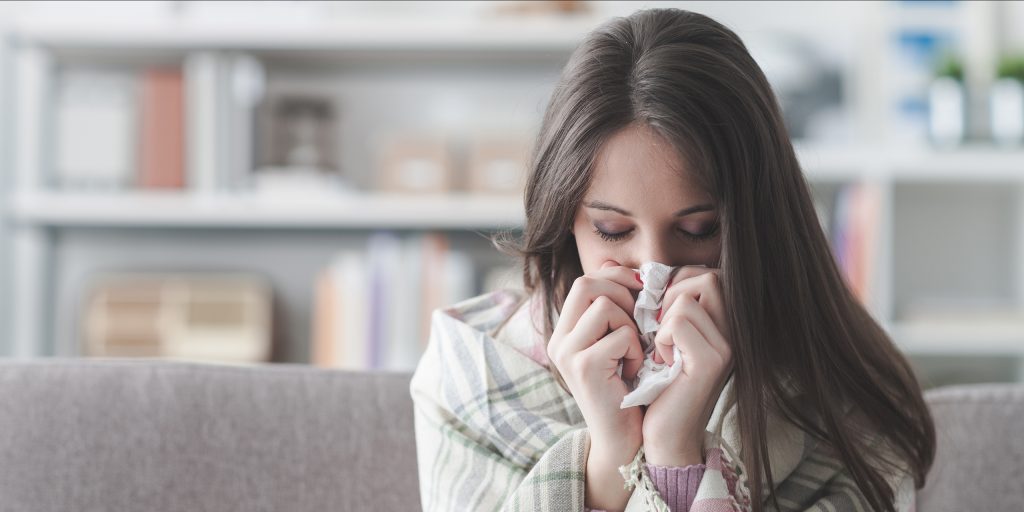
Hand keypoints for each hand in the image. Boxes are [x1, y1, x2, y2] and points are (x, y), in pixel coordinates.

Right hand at [547, 260, 644, 445]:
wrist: (624, 439)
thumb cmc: (629, 389)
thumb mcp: (619, 341)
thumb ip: (614, 307)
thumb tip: (614, 262)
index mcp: (565, 330)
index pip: (585, 280)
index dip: (616, 278)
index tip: (640, 294)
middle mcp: (559, 339)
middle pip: (588, 284)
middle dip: (623, 295)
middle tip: (639, 322)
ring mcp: (567, 353)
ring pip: (605, 306)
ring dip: (631, 325)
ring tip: (634, 351)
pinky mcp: (583, 367)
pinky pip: (620, 335)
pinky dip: (637, 350)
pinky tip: (635, 370)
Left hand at [641, 265, 733, 466]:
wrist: (663, 436)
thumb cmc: (656, 386)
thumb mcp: (656, 337)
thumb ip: (651, 302)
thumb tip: (609, 263)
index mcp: (723, 325)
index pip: (706, 274)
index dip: (675, 284)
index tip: (658, 314)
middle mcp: (733, 333)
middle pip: (706, 277)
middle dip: (671, 296)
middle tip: (658, 328)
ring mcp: (726, 347)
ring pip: (688, 298)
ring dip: (662, 322)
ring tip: (660, 350)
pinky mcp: (711, 362)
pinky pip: (679, 322)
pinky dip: (661, 338)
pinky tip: (661, 362)